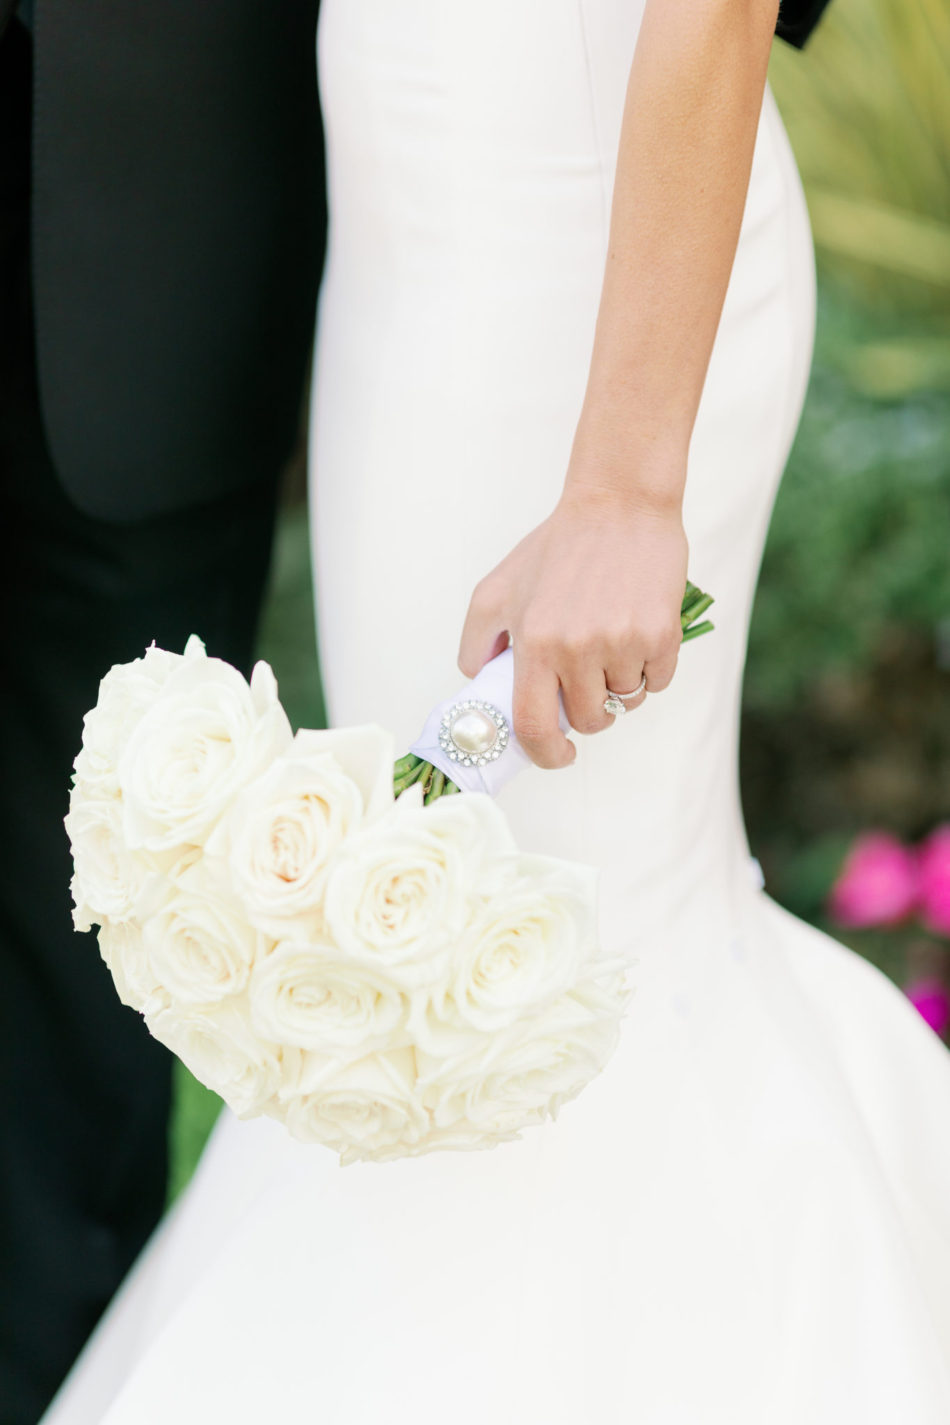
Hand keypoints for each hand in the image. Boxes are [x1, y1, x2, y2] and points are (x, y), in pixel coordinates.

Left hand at [458, 483, 687, 768]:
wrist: (619, 505)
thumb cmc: (557, 547)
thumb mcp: (497, 588)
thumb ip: (477, 640)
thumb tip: (477, 682)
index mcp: (535, 642)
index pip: (534, 726)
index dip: (545, 754)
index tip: (557, 755)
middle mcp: (577, 648)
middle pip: (588, 719)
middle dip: (589, 711)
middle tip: (587, 679)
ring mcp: (622, 643)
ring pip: (626, 702)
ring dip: (620, 685)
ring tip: (613, 642)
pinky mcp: (661, 634)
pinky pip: (658, 681)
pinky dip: (650, 668)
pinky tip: (638, 631)